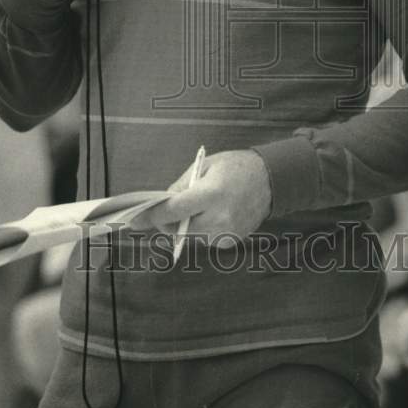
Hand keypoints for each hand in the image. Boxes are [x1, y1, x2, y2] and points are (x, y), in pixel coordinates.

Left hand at [133, 150, 272, 245]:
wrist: (271, 180)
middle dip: (166, 220)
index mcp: (212, 194)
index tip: (136, 218)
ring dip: (184, 224)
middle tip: (162, 210)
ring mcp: (226, 233)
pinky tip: (210, 213)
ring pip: (190, 235)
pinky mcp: (230, 241)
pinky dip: (200, 228)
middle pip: (179, 228)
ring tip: (195, 206)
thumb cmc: (236, 167)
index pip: (174, 211)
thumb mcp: (206, 165)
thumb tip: (163, 202)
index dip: (153, 215)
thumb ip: (182, 185)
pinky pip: (204, 238)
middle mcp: (219, 218)